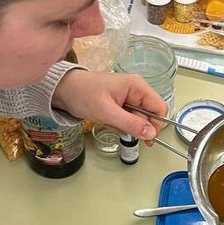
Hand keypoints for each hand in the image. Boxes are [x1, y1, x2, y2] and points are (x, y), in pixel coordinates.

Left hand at [52, 69, 166, 141]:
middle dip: (137, 127)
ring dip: (127, 127)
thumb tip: (151, 134)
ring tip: (109, 122)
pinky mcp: (122, 105)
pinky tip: (108, 121)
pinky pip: (129, 120)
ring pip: (139, 120)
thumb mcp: (107, 112)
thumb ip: (131, 124)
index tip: (146, 138)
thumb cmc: (83, 95)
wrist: (64, 90)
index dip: (156, 124)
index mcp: (137, 86)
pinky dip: (120, 125)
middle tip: (120, 129)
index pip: (159, 107)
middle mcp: (137, 91)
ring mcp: (129, 98)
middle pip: (150, 116)